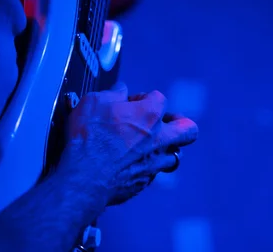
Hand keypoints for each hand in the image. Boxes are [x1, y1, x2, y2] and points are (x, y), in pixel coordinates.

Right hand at [58, 83, 197, 205]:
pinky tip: (131, 163)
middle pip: (188, 129)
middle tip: (167, 122)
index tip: (130, 102)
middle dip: (181, 123)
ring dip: (165, 147)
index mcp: (149, 114)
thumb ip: (112, 93)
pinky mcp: (144, 181)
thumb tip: (120, 91)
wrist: (84, 177)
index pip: (159, 98)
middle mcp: (159, 138)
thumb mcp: (94, 102)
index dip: (143, 97)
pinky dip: (147, 166)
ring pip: (175, 154)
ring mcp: (154, 162)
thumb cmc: (88, 138)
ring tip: (149, 145)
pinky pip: (155, 172)